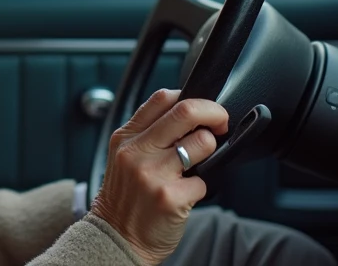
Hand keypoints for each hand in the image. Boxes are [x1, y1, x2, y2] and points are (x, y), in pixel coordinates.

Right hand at [89, 89, 229, 264]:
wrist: (116, 238)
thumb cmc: (127, 198)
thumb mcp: (124, 157)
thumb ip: (148, 135)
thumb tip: (189, 115)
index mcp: (125, 137)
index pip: (162, 98)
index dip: (190, 97)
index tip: (202, 110)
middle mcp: (137, 151)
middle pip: (186, 111)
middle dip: (214, 113)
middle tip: (221, 123)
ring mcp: (153, 174)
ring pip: (202, 142)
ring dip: (209, 152)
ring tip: (196, 165)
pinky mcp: (170, 197)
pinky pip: (203, 182)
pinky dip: (200, 188)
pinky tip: (185, 196)